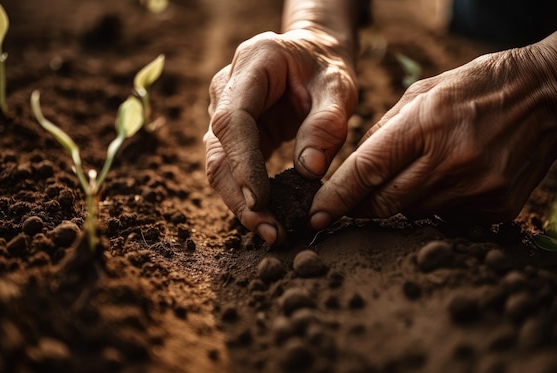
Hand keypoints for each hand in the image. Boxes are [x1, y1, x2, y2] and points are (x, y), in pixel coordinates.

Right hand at [204, 29, 356, 243]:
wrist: (312, 58)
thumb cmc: (325, 68)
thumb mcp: (337, 87)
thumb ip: (326, 123)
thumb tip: (309, 171)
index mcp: (251, 63)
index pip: (234, 119)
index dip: (243, 163)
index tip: (261, 201)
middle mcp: (227, 88)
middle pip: (219, 148)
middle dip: (239, 195)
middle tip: (270, 232)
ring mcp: (224, 112)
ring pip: (220, 165)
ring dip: (241, 203)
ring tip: (272, 233)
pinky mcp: (233, 135)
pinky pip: (233, 170)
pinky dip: (249, 197)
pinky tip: (270, 220)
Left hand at [310, 44, 556, 228]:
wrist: (547, 97)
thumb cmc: (477, 88)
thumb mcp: (422, 92)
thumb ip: (384, 131)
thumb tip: (353, 168)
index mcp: (427, 124)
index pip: (367, 171)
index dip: (336, 197)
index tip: (315, 215)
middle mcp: (452, 160)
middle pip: (385, 203)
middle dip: (361, 206)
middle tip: (350, 202)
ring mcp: (477, 187)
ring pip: (414, 213)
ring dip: (402, 201)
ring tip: (419, 172)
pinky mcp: (496, 206)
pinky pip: (447, 217)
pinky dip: (436, 203)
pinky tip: (450, 179)